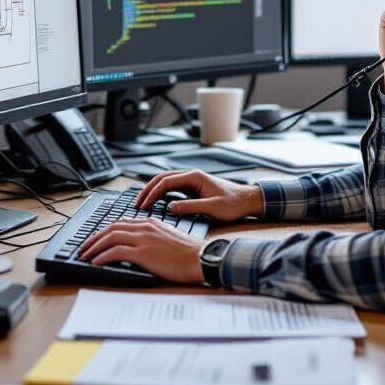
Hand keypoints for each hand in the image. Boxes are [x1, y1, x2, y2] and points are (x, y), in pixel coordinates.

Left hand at [76, 219, 203, 284]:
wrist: (200, 258)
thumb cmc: (188, 253)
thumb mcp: (168, 238)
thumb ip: (152, 237)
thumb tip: (138, 247)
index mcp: (150, 222)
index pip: (121, 222)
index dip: (105, 230)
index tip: (96, 239)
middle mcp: (145, 227)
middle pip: (111, 228)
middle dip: (94, 238)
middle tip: (83, 247)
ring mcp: (143, 239)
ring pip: (110, 238)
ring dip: (94, 247)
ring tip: (84, 256)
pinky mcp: (143, 252)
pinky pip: (115, 252)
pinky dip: (102, 256)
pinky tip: (96, 263)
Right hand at [135, 170, 263, 220]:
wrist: (247, 201)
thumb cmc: (233, 204)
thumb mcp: (212, 208)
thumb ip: (190, 207)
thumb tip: (170, 208)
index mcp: (194, 177)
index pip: (166, 182)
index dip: (152, 193)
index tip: (143, 206)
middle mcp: (191, 176)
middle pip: (162, 178)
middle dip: (147, 190)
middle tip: (136, 204)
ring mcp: (192, 181)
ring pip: (166, 182)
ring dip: (153, 191)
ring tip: (142, 204)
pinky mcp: (194, 188)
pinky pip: (173, 188)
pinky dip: (161, 194)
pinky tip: (156, 204)